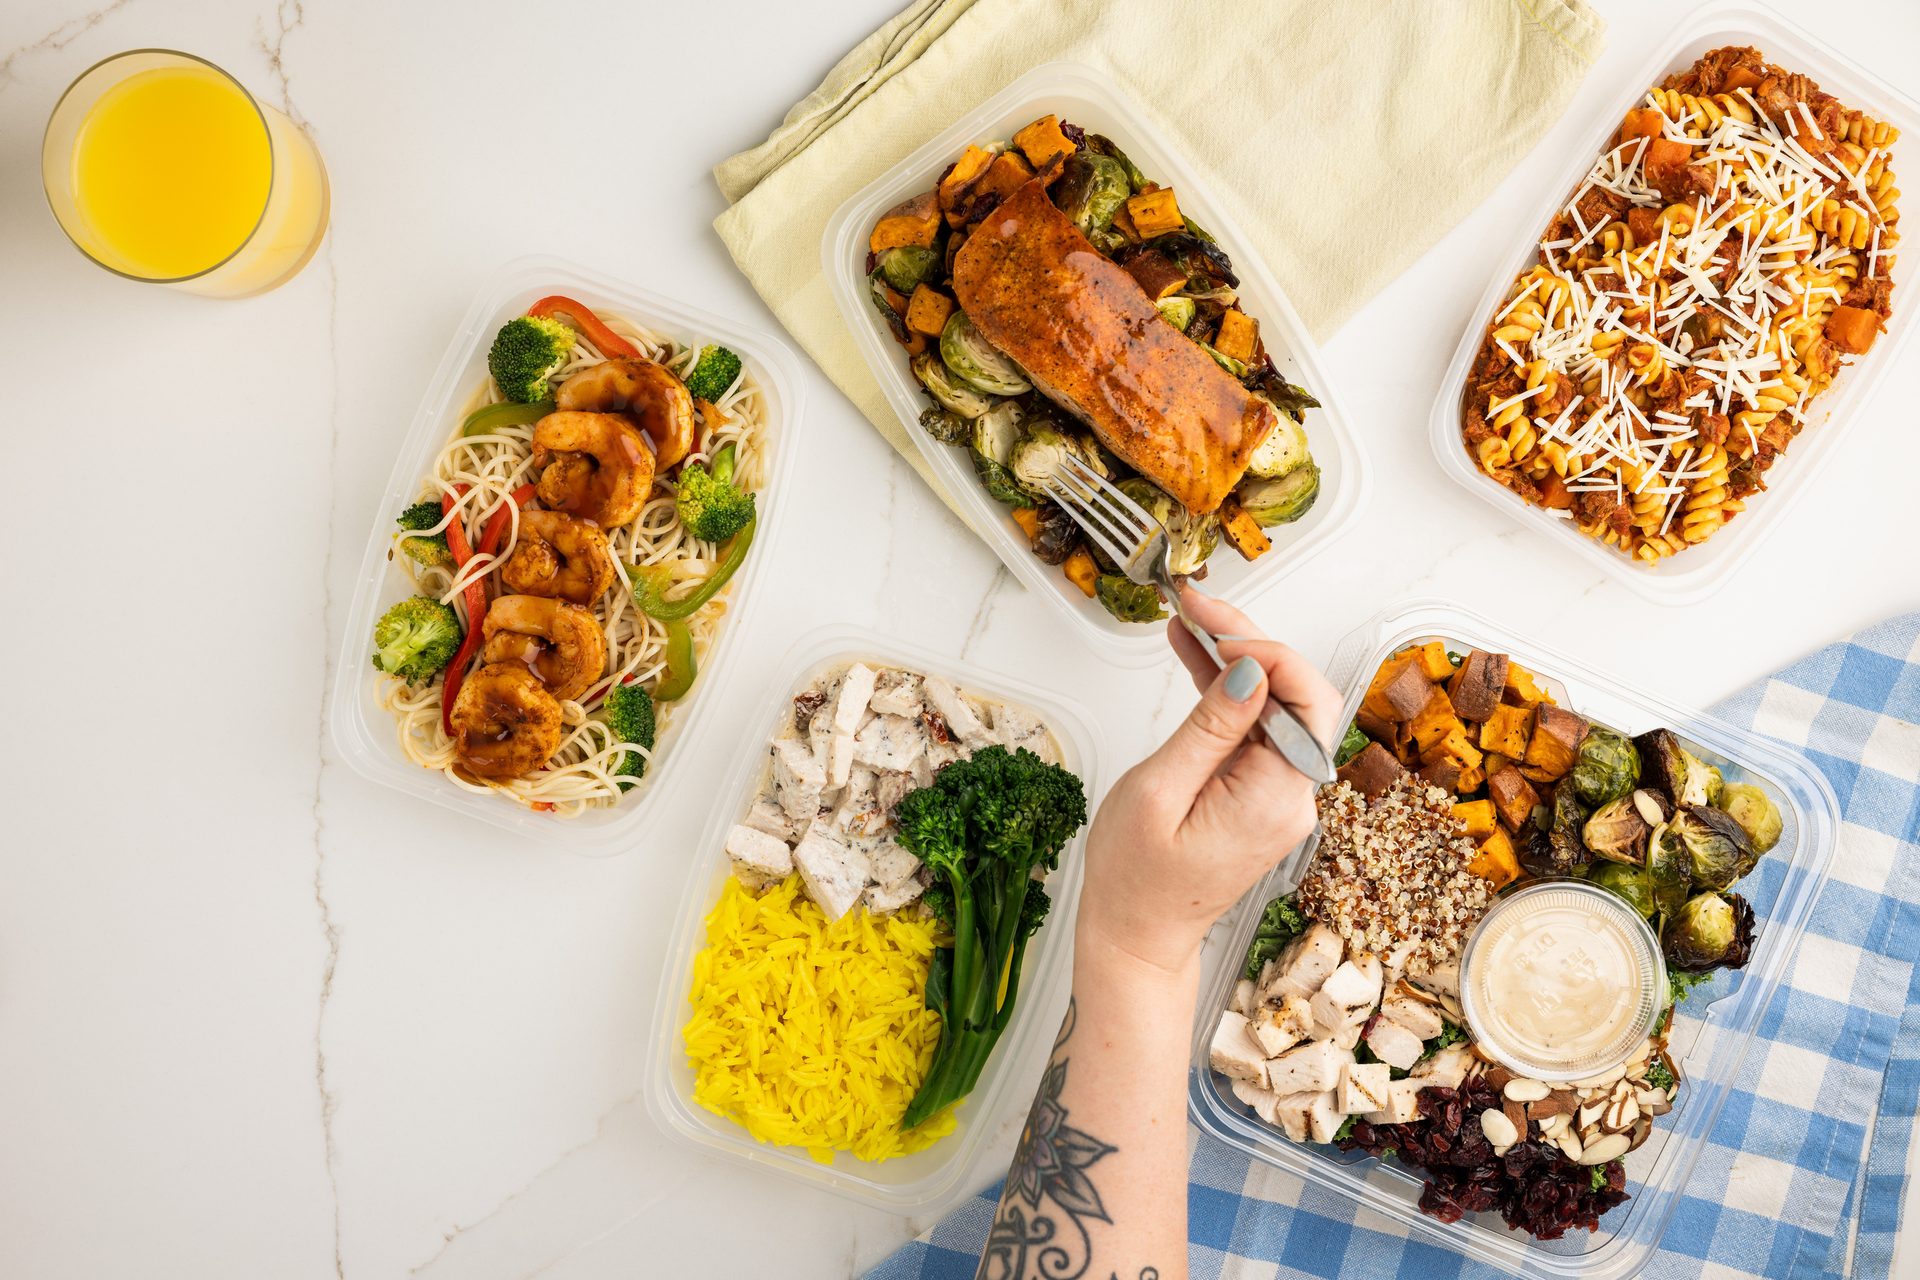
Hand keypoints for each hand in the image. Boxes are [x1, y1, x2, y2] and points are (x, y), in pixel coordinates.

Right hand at [1077, 588, 1343, 974]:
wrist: (1136, 937)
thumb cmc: (1136, 880)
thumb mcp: (1158, 792)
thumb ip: (1209, 728)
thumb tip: (1250, 672)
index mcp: (1274, 798)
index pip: (1309, 701)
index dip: (1270, 652)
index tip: (1217, 627)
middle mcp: (1292, 797)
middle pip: (1296, 696)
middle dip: (1250, 642)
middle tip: (1198, 607)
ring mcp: (1280, 796)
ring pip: (1275, 708)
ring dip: (1236, 661)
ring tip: (1189, 620)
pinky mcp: (1261, 796)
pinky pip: (1254, 731)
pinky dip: (1227, 695)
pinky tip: (1196, 657)